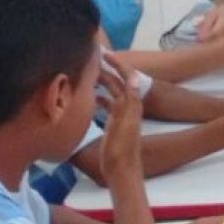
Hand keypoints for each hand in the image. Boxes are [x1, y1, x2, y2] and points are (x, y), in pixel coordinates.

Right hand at [98, 64, 144, 185]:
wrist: (122, 170)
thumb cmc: (122, 149)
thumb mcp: (126, 122)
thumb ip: (130, 100)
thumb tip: (134, 76)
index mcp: (131, 104)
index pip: (127, 77)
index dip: (118, 64)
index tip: (105, 53)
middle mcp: (127, 107)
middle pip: (117, 83)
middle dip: (107, 70)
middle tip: (91, 58)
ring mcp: (121, 115)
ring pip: (112, 93)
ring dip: (102, 82)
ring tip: (88, 73)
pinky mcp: (114, 124)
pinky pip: (108, 106)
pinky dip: (100, 98)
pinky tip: (91, 96)